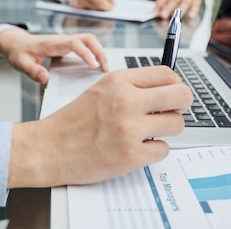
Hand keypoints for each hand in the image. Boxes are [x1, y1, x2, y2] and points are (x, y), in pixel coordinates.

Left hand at [0, 28, 108, 83]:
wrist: (16, 43)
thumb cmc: (19, 52)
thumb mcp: (21, 63)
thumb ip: (32, 71)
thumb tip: (45, 78)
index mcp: (54, 43)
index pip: (75, 44)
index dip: (86, 54)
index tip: (93, 66)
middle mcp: (62, 40)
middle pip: (88, 39)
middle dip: (99, 51)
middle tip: (105, 68)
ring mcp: (66, 41)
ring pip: (89, 41)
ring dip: (99, 52)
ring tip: (104, 67)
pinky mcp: (67, 45)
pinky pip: (85, 46)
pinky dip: (94, 53)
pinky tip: (95, 64)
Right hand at [8, 65, 192, 187]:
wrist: (48, 148)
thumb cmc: (73, 122)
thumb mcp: (100, 90)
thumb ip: (130, 87)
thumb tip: (166, 89)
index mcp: (118, 81)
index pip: (167, 74)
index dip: (175, 85)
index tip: (173, 94)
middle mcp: (126, 101)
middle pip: (181, 95)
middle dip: (182, 105)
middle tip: (172, 112)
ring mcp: (129, 129)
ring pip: (177, 124)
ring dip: (167, 130)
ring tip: (149, 132)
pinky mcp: (130, 155)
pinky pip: (164, 150)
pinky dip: (154, 151)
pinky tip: (137, 148)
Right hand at [64, 0, 115, 10]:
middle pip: (99, 3)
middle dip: (107, 6)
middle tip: (111, 7)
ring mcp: (80, 1)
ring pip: (95, 9)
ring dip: (102, 9)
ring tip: (106, 7)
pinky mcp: (78, 8)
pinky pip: (90, 11)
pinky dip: (95, 10)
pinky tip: (98, 9)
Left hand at [154, 0, 201, 19]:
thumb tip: (157, 10)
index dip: (160, 3)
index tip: (155, 11)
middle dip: (169, 8)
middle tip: (163, 15)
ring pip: (186, 2)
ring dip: (180, 10)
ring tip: (174, 16)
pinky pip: (196, 5)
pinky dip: (193, 11)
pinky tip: (190, 17)